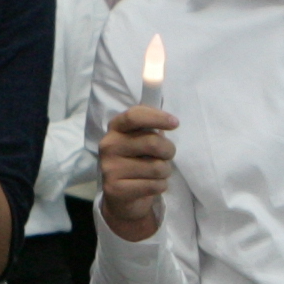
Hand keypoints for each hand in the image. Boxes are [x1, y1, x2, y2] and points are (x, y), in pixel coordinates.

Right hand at [97, 104, 176, 238]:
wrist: (122, 197)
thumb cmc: (137, 161)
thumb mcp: (141, 138)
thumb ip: (150, 121)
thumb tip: (158, 85)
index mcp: (115, 128)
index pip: (134, 116)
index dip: (157, 117)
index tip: (175, 123)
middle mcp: (108, 145)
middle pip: (153, 142)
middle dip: (169, 151)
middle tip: (167, 155)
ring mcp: (109, 168)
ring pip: (157, 167)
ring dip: (165, 171)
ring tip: (156, 173)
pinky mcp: (115, 189)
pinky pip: (154, 185)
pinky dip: (160, 186)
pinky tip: (151, 186)